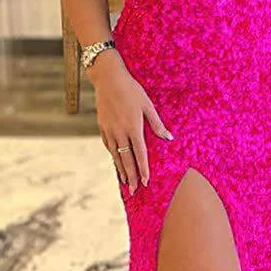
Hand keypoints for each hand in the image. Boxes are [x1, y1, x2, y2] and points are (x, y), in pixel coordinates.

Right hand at [91, 52, 173, 192]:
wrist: (108, 79)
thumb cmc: (132, 90)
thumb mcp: (148, 105)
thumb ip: (157, 124)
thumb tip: (168, 138)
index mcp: (133, 127)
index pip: (140, 154)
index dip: (143, 169)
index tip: (146, 182)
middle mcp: (120, 132)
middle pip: (126, 160)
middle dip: (131, 176)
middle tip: (134, 191)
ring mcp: (109, 131)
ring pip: (116, 155)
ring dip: (121, 170)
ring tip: (125, 182)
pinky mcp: (102, 127)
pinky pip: (108, 146)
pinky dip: (113, 156)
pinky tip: (116, 162)